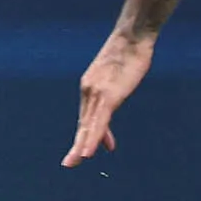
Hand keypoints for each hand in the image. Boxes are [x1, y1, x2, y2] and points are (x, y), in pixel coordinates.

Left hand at [63, 27, 154, 168]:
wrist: (132, 37)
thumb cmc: (128, 55)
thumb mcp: (119, 78)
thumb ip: (114, 97)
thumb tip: (116, 104)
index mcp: (90, 87)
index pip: (87, 117)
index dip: (88, 135)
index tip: (88, 152)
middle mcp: (88, 91)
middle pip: (82, 123)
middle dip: (77, 145)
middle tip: (69, 163)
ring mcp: (97, 93)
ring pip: (88, 125)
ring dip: (82, 146)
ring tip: (76, 161)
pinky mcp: (109, 96)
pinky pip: (99, 121)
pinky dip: (94, 137)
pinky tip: (89, 150)